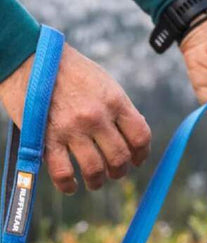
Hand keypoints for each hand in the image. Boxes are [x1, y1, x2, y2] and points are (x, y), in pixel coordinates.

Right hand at [0, 44, 150, 193]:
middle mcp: (97, 117)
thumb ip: (118, 107)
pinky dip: (68, 185)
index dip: (142, 153)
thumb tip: (131, 133)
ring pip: (95, 169)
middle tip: (115, 173)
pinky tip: (71, 187)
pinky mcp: (46, 138)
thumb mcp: (103, 82)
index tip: (137, 160)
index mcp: (115, 101)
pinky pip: (62, 172)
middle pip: (120, 157)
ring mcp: (72, 129)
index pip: (141, 136)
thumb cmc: (68, 69)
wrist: (28, 56)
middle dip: (120, 170)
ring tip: (95, 182)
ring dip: (98, 181)